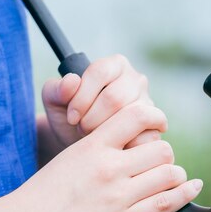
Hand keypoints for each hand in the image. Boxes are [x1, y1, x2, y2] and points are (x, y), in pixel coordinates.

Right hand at [5, 103, 202, 211]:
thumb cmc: (44, 192)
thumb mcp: (69, 156)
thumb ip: (100, 147)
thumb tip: (128, 140)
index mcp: (93, 145)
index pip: (137, 115)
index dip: (155, 117)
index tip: (158, 123)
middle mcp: (109, 167)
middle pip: (161, 147)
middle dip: (162, 154)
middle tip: (155, 162)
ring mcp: (119, 196)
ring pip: (170, 173)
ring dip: (173, 175)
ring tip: (165, 179)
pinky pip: (167, 203)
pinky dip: (185, 193)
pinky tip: (191, 187)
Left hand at [41, 54, 157, 152]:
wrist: (82, 146)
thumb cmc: (70, 118)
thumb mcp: (55, 102)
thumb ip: (56, 89)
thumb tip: (71, 82)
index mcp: (114, 65)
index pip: (100, 71)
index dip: (82, 96)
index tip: (71, 116)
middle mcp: (136, 80)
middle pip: (114, 97)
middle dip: (91, 118)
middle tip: (80, 128)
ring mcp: (149, 103)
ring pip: (129, 118)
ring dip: (105, 132)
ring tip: (92, 136)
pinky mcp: (156, 127)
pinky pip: (141, 136)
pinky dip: (121, 145)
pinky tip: (109, 146)